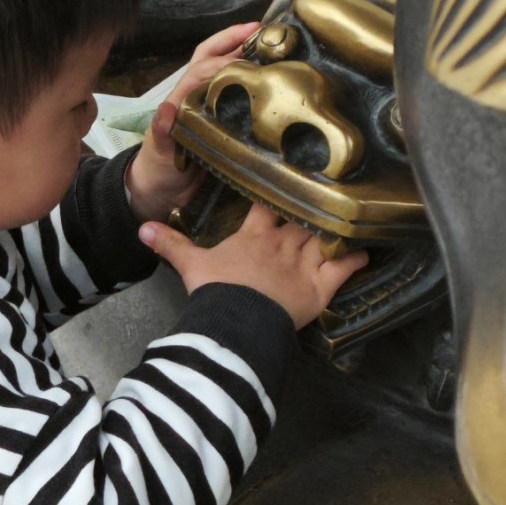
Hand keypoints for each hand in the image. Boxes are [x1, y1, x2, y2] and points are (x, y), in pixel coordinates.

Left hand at [126, 22, 260, 222]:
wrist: (160, 193)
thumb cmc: (157, 170)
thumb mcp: (159, 154)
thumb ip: (162, 134)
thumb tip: (167, 109)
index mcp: (181, 98)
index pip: (203, 69)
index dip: (224, 59)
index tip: (250, 54)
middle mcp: (195, 95)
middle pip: (212, 56)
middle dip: (234, 39)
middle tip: (264, 29)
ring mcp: (209, 106)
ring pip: (223, 68)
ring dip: (243, 51)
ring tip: (272, 42)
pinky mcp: (222, 120)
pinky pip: (236, 92)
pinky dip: (251, 78)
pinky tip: (272, 75)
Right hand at [138, 203, 368, 329]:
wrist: (238, 320)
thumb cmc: (216, 290)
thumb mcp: (189, 265)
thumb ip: (170, 243)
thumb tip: (141, 227)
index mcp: (254, 234)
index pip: (267, 206)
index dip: (277, 195)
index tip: (285, 184)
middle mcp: (284, 242)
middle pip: (302, 219)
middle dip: (311, 211)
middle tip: (323, 201)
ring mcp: (305, 262)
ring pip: (324, 237)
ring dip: (334, 229)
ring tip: (345, 220)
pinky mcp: (321, 286)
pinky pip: (344, 267)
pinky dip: (355, 258)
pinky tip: (365, 251)